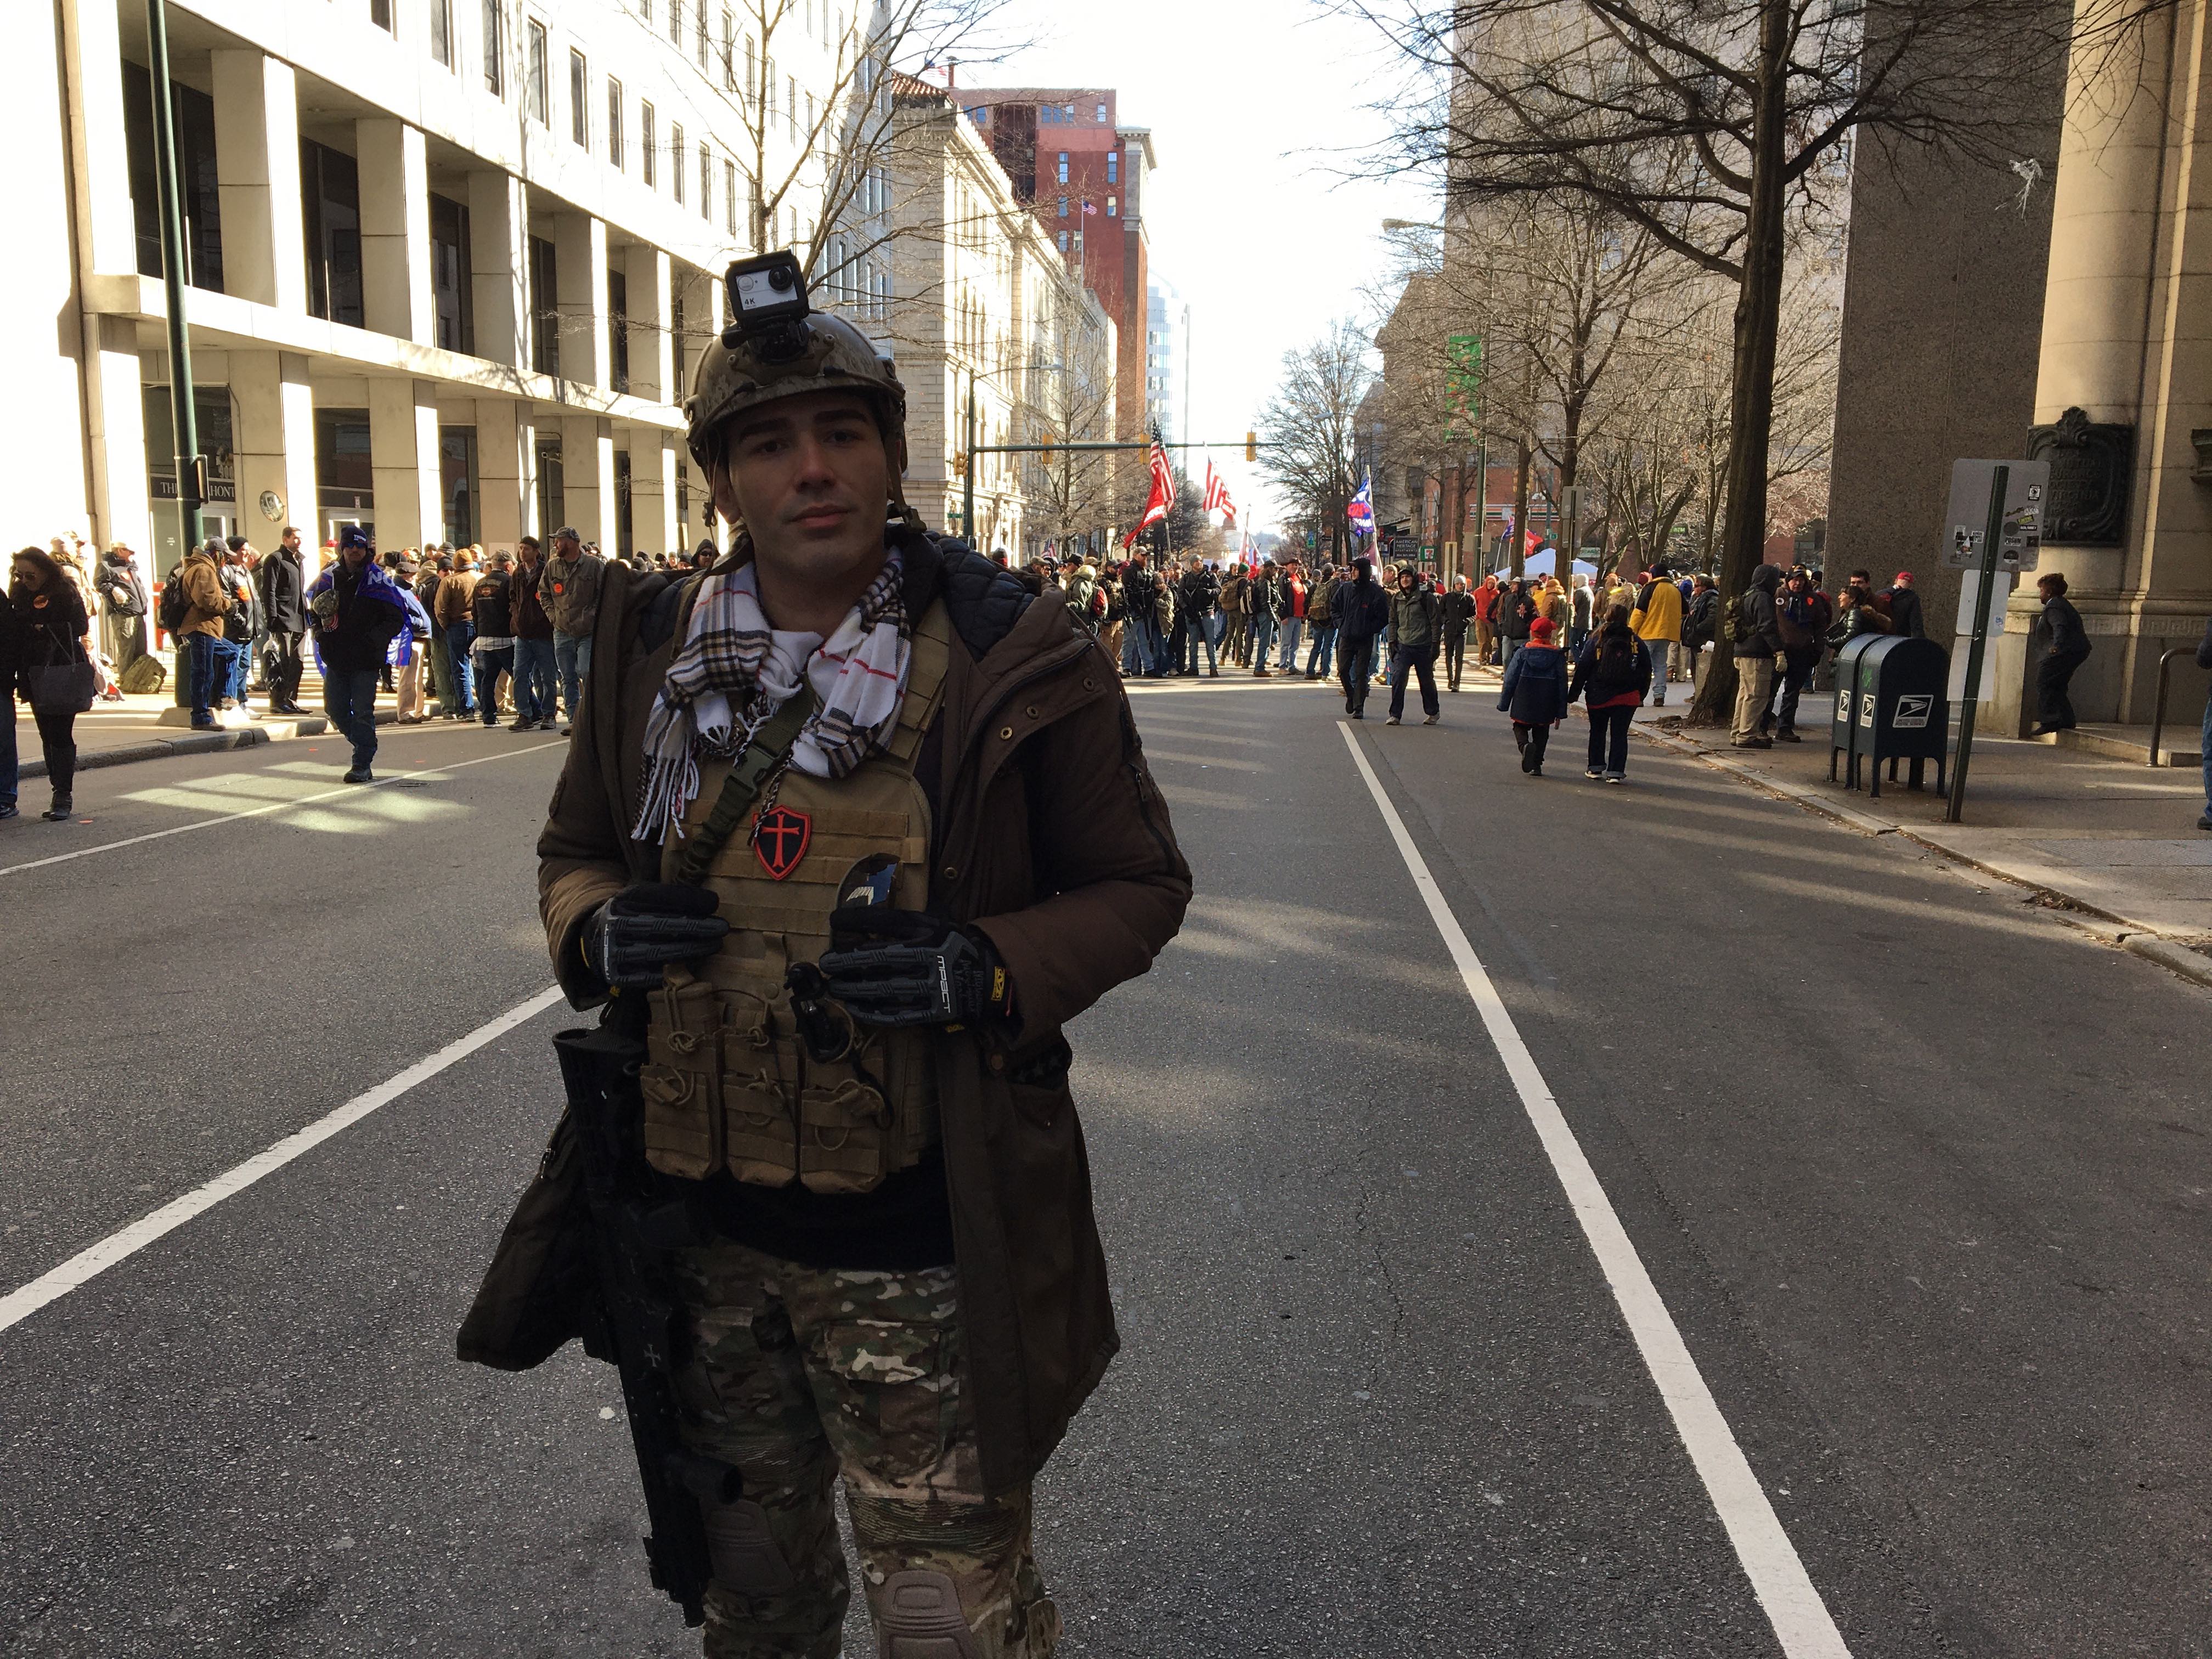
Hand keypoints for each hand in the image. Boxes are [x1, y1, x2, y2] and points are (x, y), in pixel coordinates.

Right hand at [583, 884, 728, 989]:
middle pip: (661, 925)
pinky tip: (696, 961)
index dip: (689, 900)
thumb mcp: (641, 898)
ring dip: (692, 949)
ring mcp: (615, 952)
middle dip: (696, 926)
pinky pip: (652, 974)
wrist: (596, 943)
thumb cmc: (633, 916)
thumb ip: (668, 897)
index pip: (658, 897)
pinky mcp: (618, 976)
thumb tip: (710, 901)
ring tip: (715, 944)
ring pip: (659, 952)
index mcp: (622, 901)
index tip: (714, 903)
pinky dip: (677, 968)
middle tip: (722, 927)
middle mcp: (616, 925)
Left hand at [817, 909, 1012, 1028]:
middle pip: (881, 957)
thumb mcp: (936, 923)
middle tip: (826, 962)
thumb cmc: (953, 948)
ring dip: (856, 988)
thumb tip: (871, 901)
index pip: (889, 921)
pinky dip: (874, 1012)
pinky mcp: (933, 1010)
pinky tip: (855, 1009)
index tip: (834, 920)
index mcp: (930, 932)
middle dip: (848, 960)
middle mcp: (930, 956)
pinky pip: (899, 1014)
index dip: (858, 920)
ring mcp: (932, 985)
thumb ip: (907, 918)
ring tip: (835, 987)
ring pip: (886, 987)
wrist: (988, 978)